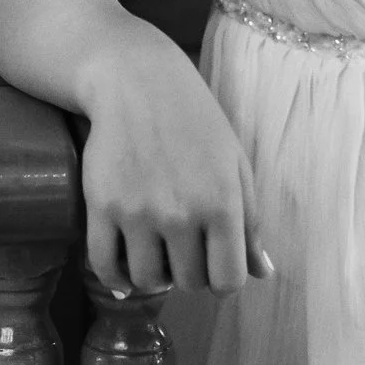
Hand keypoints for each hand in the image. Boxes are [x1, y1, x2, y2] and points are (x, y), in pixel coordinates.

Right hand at [79, 40, 272, 296]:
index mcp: (222, 204)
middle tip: (182, 253)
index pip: (228, 280)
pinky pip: (104, 265)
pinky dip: (114, 279)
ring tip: (154, 256)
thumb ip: (250, 222)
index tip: (213, 266)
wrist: (137, 82)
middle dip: (189, 274)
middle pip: (188, 283)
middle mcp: (181, 213)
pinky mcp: (101, 207)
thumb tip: (263, 274)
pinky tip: (122, 272)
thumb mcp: (235, 164)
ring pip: (147, 280)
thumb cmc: (195, 121)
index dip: (223, 280)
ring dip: (153, 277)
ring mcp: (138, 212)